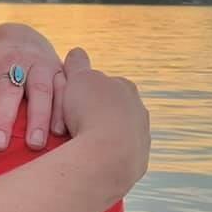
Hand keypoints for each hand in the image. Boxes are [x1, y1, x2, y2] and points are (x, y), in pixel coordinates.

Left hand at [0, 23, 63, 150]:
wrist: (20, 34)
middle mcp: (13, 59)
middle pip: (8, 89)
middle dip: (2, 117)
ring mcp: (39, 64)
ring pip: (40, 90)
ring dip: (38, 117)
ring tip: (33, 144)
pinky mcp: (60, 70)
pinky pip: (65, 89)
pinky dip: (63, 110)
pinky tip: (60, 132)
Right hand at [61, 47, 150, 194]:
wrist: (107, 156)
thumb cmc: (90, 112)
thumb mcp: (77, 78)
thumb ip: (78, 64)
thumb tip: (77, 51)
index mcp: (125, 87)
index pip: (102, 82)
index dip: (82, 90)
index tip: (69, 100)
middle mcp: (138, 109)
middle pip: (110, 108)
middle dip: (93, 113)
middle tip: (70, 123)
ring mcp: (141, 136)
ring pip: (114, 132)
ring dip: (99, 135)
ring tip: (77, 143)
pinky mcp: (138, 160)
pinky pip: (116, 153)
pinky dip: (104, 154)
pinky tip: (88, 157)